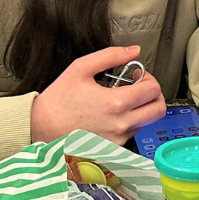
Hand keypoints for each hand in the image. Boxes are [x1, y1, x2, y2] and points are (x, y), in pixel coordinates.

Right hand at [30, 46, 165, 144]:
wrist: (40, 128)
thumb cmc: (58, 100)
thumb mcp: (80, 68)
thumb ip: (110, 56)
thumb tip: (134, 50)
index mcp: (116, 103)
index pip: (153, 90)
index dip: (148, 78)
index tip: (136, 75)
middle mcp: (121, 124)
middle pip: (158, 109)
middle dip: (153, 95)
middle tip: (139, 88)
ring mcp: (118, 139)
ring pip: (146, 121)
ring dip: (140, 109)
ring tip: (118, 101)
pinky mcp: (113, 148)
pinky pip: (132, 133)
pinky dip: (128, 122)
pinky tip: (111, 114)